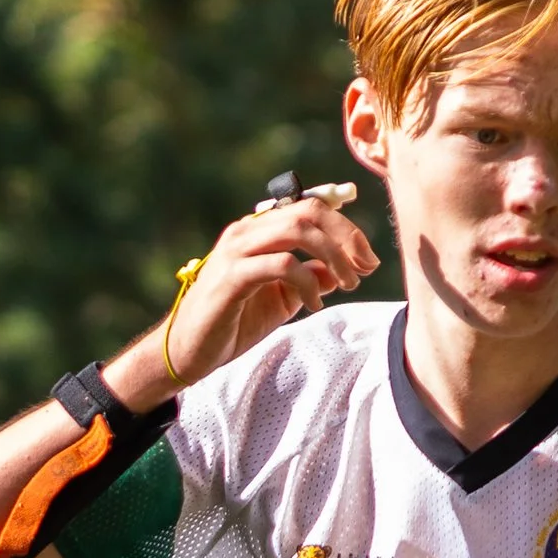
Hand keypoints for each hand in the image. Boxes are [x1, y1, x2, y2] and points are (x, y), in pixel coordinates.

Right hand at [160, 194, 378, 384]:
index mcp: (260, 230)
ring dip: (333, 257)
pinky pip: (281, 264)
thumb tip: (339, 272)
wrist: (189, 349)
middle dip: (347, 238)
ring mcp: (237, 250)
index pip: (310, 207)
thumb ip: (309, 278)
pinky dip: (307, 282)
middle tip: (365, 269)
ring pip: (297, 231)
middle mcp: (247, 231)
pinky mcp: (232, 276)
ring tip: (347, 284)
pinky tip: (315, 305)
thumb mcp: (283, 298)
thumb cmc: (234, 321)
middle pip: (309, 213)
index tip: (368, 258)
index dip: (346, 227)